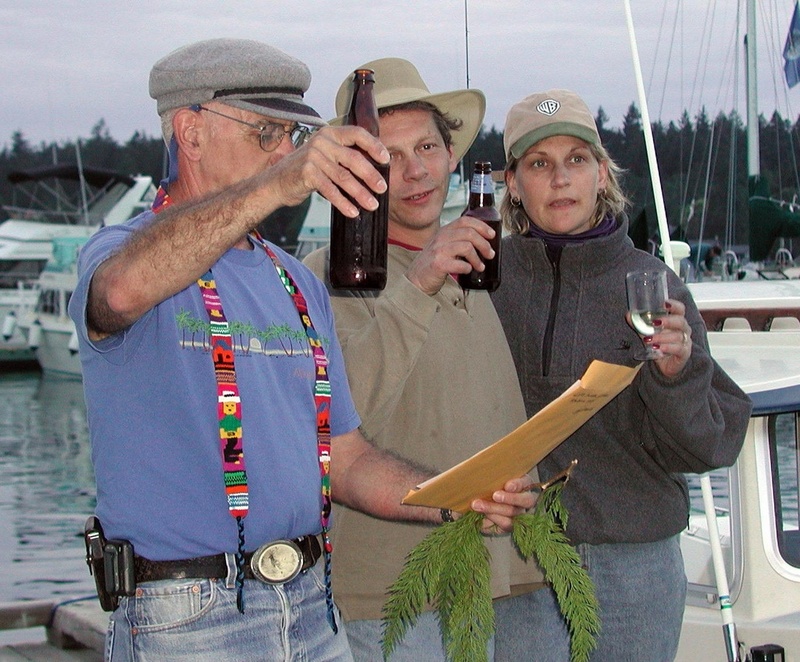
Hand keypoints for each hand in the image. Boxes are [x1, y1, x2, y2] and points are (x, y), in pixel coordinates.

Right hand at [266, 125, 388, 216]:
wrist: (277, 182)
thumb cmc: (306, 170)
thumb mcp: (325, 156)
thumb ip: (344, 157)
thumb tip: (374, 171)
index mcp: (330, 134)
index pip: (357, 133)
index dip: (373, 145)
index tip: (386, 158)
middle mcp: (322, 142)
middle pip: (353, 158)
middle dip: (371, 175)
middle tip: (382, 188)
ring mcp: (313, 157)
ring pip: (344, 177)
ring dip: (360, 193)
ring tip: (371, 204)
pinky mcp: (307, 173)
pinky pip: (330, 190)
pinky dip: (343, 203)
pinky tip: (352, 212)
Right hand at [406, 216, 496, 295]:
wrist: (415, 279)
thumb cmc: (432, 264)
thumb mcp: (443, 246)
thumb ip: (457, 240)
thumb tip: (482, 242)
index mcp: (444, 231)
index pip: (465, 221)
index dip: (481, 226)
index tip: (491, 235)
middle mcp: (441, 238)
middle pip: (469, 233)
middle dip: (484, 244)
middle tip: (490, 254)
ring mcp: (439, 251)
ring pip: (467, 247)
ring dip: (477, 258)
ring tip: (480, 266)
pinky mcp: (438, 264)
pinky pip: (460, 264)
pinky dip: (467, 268)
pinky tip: (467, 271)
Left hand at [470, 474, 536, 534]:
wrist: (479, 505)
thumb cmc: (488, 486)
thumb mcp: (491, 478)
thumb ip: (490, 475)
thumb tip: (477, 470)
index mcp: (524, 484)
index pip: (525, 482)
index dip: (517, 484)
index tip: (507, 486)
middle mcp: (525, 501)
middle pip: (525, 501)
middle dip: (510, 498)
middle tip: (495, 496)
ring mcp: (519, 516)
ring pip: (512, 515)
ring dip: (494, 510)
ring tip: (478, 506)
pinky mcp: (509, 527)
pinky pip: (503, 526)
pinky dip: (491, 521)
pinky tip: (480, 517)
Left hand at [627, 298, 691, 377]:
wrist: (664, 364)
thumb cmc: (658, 343)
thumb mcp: (647, 332)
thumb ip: (639, 323)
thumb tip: (629, 315)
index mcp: (676, 320)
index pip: (680, 309)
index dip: (674, 305)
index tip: (665, 303)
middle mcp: (683, 329)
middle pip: (680, 321)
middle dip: (668, 321)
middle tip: (654, 322)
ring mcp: (686, 341)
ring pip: (678, 336)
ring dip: (662, 337)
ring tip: (648, 340)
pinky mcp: (684, 353)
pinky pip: (679, 348)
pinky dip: (667, 347)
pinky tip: (658, 348)